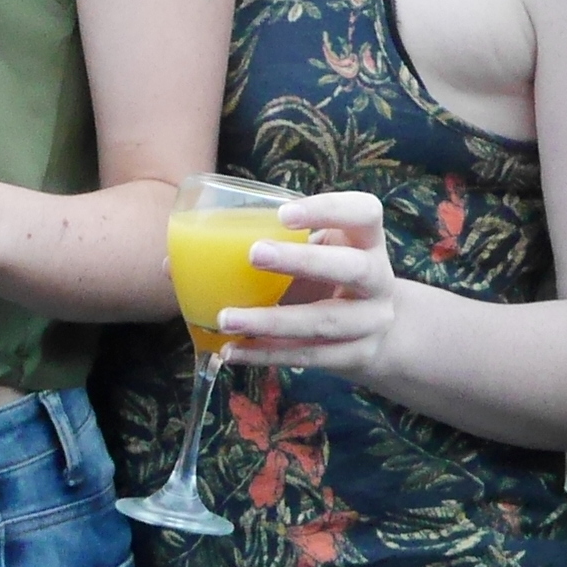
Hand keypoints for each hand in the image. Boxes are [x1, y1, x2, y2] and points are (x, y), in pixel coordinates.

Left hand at [213, 192, 402, 375]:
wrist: (376, 332)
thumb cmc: (330, 277)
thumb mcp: (321, 251)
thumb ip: (279, 243)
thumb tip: (188, 252)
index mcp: (368, 239)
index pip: (365, 212)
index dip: (328, 210)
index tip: (283, 214)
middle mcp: (378, 279)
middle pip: (351, 268)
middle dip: (302, 261)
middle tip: (254, 254)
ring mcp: (372, 321)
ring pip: (324, 322)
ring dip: (271, 321)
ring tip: (225, 319)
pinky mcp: (357, 356)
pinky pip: (309, 356)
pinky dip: (266, 354)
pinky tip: (232, 350)